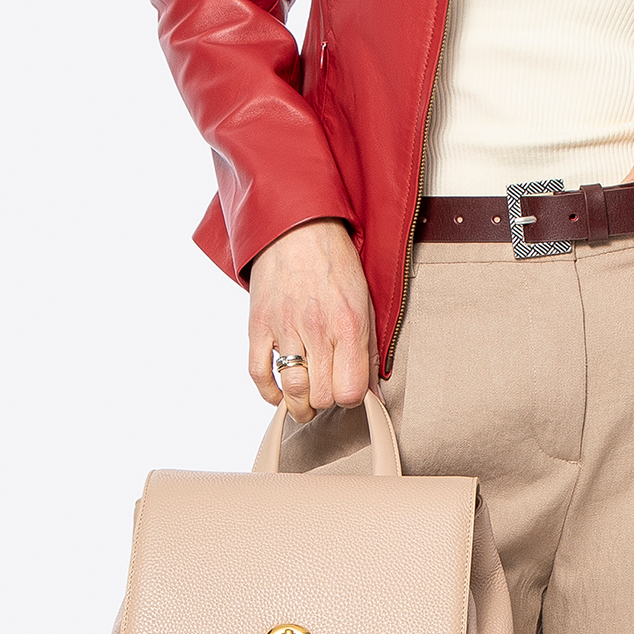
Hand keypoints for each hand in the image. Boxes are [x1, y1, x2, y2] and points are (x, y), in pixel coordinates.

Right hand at [247, 219, 375, 420]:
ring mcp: (284, 328)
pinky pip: (258, 373)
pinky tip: (280, 392)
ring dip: (300, 405)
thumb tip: (375, 393)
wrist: (298, 228)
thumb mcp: (365, 302)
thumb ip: (370, 351)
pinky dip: (269, 391)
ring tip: (306, 401)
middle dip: (326, 402)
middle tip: (327, 391)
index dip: (351, 399)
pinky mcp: (258, 326)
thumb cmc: (335, 263)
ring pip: (292, 390)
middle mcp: (317, 329)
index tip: (349, 390)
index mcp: (348, 324)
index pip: (351, 390)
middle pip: (321, 396)